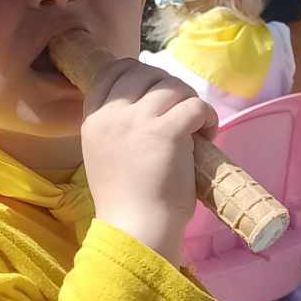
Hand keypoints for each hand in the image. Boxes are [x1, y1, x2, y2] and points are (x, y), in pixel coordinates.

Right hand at [79, 57, 217, 264]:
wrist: (136, 229)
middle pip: (144, 73)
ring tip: (195, 126)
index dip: (138, 73)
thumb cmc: (123, 201)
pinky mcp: (168, 131)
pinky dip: (207, 117)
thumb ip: (116, 127)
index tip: (155, 91)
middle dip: (168, 85)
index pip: (112, 71)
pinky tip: (207, 135)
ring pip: (172, 86)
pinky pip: (195, 105)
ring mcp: (139, 120)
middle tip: (180, 110)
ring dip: (189, 100)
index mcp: (93, 119)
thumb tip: (146, 104)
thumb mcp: (103, 154)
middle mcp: (112, 114)